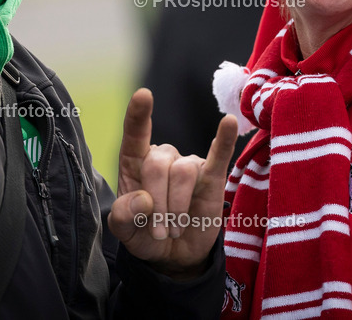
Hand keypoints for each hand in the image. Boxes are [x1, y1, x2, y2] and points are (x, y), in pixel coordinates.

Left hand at [108, 88, 237, 277]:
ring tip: (175, 228)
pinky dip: (224, 140)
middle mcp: (162, 157)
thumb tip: (143, 199)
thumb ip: (122, 217)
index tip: (143, 95)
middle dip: (157, 202)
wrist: (175, 255)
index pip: (135, 133)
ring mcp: (188, 165)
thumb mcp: (125, 232)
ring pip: (183, 173)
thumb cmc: (146, 234)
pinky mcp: (212, 178)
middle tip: (159, 232)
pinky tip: (229, 123)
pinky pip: (219, 155)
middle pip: (158, 165)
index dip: (138, 115)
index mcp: (135, 163)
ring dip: (177, 205)